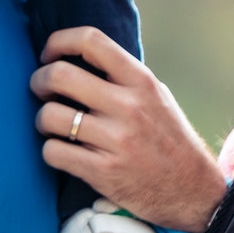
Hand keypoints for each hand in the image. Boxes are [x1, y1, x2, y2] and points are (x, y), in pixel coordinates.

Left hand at [30, 28, 226, 232]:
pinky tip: (61, 151)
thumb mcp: (158, 97)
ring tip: (52, 125)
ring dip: (42, 119)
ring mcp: (116, 140)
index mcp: (141, 81)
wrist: (194, 193)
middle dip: (39, 81)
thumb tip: (78, 57)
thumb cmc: (170, 139)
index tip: (48, 55)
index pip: (90, 40)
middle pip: (60, 75)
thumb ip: (123, 76)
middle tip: (41, 90)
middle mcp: (129, 106)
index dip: (59, 42)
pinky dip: (50, 150)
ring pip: (49, 115)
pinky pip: (53, 152)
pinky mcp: (104, 172)